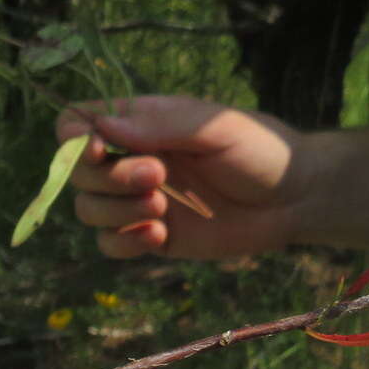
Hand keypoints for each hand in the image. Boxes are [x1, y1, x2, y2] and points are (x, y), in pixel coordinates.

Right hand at [60, 94, 307, 258]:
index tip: (99, 149)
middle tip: (158, 177)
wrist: (294, 198)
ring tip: (161, 209)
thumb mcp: (213, 127)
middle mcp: (129, 160)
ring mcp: (137, 200)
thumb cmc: (259, 147)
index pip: (75, 126)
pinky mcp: (150, 236)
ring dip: (117, 211)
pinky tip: (158, 235)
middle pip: (76, 174)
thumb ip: (159, 125)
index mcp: (139, 124)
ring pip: (88, 210)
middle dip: (109, 179)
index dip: (74, 141)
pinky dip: (125, 242)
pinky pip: (109, 244)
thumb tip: (102, 128)